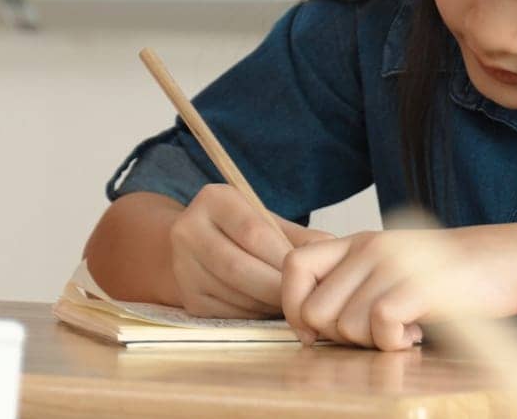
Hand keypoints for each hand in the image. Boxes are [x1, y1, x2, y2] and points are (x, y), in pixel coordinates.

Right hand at [171, 184, 331, 318]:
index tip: (306, 270)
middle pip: (238, 267)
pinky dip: (255, 315)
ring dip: (268, 304)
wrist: (197, 247)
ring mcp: (183, 267)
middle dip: (277, 285)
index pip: (252, 231)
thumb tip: (334, 254)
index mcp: (214, 200)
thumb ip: (299, 236)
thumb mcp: (268, 222)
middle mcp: (189, 230)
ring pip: (233, 293)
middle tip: (304, 296)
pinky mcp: (188, 299)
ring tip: (291, 303)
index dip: (282, 256)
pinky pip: (228, 313)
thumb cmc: (243, 232)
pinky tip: (268, 309)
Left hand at [281, 226, 516, 350]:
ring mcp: (394, 264)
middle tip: (374, 334)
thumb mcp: (394, 265)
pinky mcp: (418, 285)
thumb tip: (309, 325)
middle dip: (338, 336)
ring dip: (372, 342)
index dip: (292, 304)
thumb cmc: (450, 275)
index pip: (294, 265)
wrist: (508, 261)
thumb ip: (354, 281)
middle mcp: (371, 247)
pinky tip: (416, 334)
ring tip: (404, 329)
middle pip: (314, 309)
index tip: (313, 331)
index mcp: (359, 241)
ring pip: (346, 326)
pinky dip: (395, 344)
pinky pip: (381, 328)